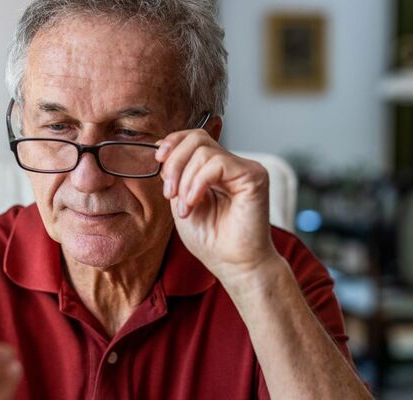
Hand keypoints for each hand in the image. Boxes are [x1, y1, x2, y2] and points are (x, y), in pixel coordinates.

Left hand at [156, 128, 281, 286]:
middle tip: (169, 193)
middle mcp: (232, 164)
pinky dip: (198, 183)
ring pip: (204, 152)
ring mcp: (245, 168)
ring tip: (185, 208)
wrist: (234, 265)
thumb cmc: (211, 240)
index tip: (158, 161)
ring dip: (185, 181)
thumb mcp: (182, 201)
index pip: (194, 137)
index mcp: (215, 169)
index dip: (173, 142)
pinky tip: (193, 203)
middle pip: (197, 138)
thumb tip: (161, 147)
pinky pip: (217, 164)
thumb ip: (176, 175)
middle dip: (174, 163)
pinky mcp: (254, 176)